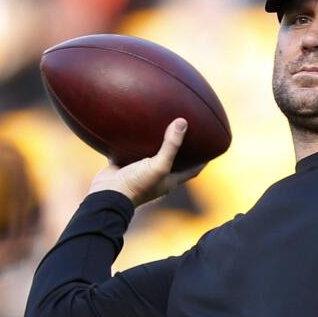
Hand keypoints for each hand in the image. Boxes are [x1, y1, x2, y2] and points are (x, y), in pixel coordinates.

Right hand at [88, 119, 203, 206]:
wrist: (106, 195)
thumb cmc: (136, 185)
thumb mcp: (158, 165)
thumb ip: (171, 145)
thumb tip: (183, 122)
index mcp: (170, 180)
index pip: (193, 170)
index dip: (203, 160)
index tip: (211, 146)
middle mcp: (157, 176)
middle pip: (174, 160)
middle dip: (181, 148)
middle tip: (188, 130)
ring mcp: (141, 170)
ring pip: (153, 154)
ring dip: (158, 142)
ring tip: (164, 124)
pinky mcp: (126, 164)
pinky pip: (133, 150)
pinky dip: (137, 141)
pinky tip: (137, 127)